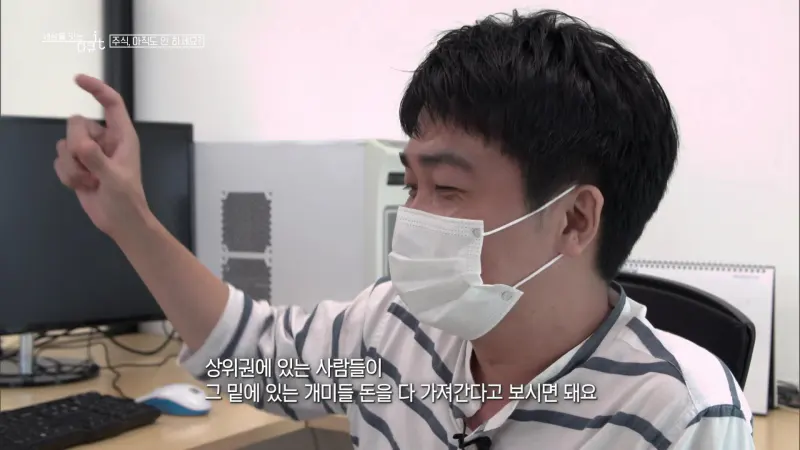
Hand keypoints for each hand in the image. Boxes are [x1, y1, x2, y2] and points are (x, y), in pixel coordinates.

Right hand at [54, 74, 149, 238]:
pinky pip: (59, 161)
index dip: (96, 88)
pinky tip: (83, 186)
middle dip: (78, 148)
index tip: (77, 79)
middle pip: (76, 124)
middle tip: (93, 170)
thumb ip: (96, 158)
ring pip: (64, 144)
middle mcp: (105, 140)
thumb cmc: (126, 200)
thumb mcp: (114, 178)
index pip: (111, 103)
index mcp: (123, 136)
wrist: (120, 222)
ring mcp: (89, 153)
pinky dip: (67, 175)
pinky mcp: (77, 165)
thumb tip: (78, 144)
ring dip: (73, 167)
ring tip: (91, 182)